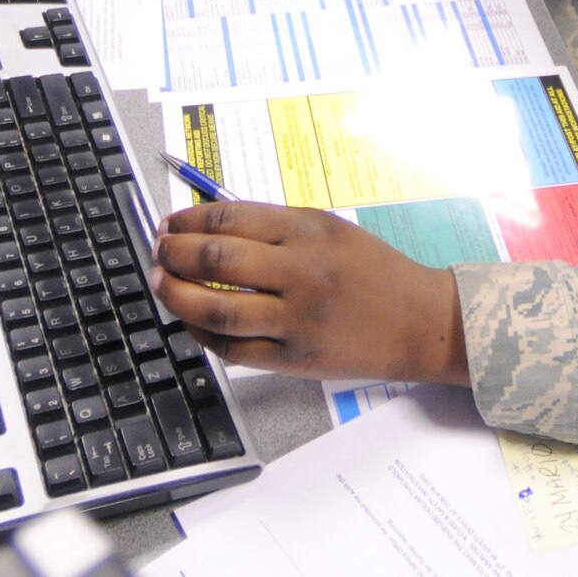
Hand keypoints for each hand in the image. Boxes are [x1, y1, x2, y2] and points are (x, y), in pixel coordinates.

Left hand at [151, 202, 469, 385]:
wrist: (420, 321)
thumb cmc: (374, 270)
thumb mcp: (330, 229)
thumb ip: (277, 226)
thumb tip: (212, 225)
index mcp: (308, 231)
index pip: (229, 218)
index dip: (188, 220)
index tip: (170, 223)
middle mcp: (300, 272)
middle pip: (215, 259)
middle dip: (173, 253)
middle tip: (157, 252)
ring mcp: (295, 319)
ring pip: (216, 309)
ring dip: (176, 295)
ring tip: (160, 284)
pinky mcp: (294, 358)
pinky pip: (234, 349)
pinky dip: (203, 334)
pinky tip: (192, 321)